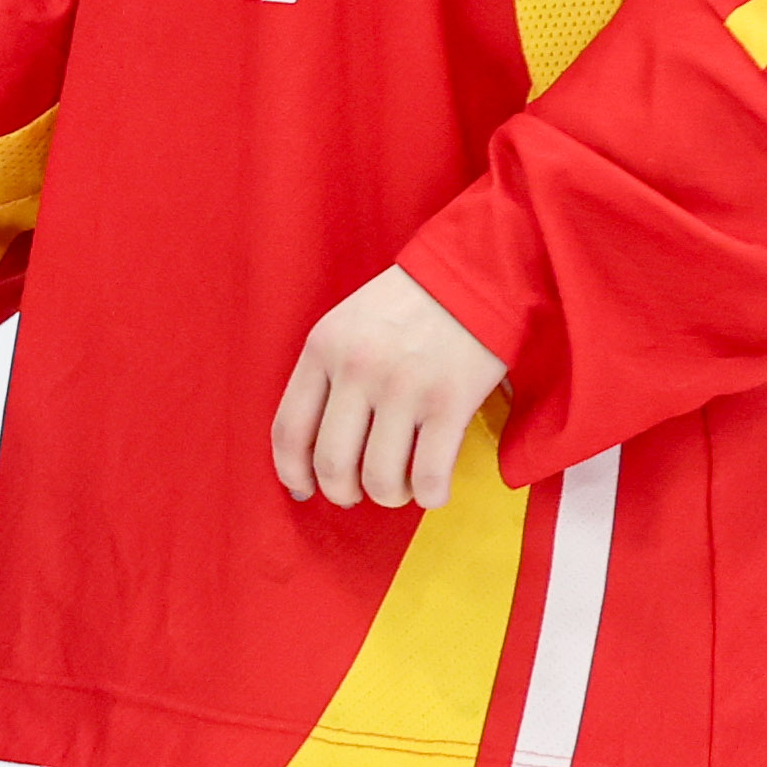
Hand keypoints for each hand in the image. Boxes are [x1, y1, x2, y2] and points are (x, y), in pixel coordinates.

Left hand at [271, 265, 508, 512]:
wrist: (478, 271)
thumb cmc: (412, 303)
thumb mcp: (349, 323)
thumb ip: (329, 374)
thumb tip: (311, 449)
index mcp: (324, 347)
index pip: (288, 429)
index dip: (292, 472)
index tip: (303, 489)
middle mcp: (358, 368)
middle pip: (331, 464)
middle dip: (342, 493)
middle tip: (357, 494)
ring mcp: (403, 387)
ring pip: (379, 478)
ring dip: (389, 496)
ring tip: (400, 487)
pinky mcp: (449, 402)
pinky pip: (428, 476)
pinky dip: (429, 495)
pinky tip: (432, 489)